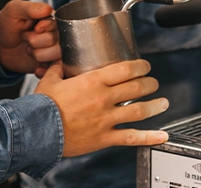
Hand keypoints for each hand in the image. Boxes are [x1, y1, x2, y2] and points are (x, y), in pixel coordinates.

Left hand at [0, 0, 59, 77]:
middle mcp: (56, 34)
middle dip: (37, 42)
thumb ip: (30, 7)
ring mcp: (54, 50)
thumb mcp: (13, 10)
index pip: (59, 24)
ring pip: (57, 56)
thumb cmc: (6, 24)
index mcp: (51, 18)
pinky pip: (56, 70)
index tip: (35, 28)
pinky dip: (45, 71)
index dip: (45, 29)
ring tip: (28, 50)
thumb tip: (47, 9)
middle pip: (59, 41)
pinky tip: (35, 67)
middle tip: (25, 38)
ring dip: (39, 55)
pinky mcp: (50, 64)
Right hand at [35, 60, 169, 157]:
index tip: (145, 66)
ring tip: (163, 102)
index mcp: (93, 81)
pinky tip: (161, 135)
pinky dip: (149, 137)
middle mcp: (104, 98)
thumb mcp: (50, 80)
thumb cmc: (42, 106)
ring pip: (139, 110)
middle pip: (136, 88)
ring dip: (155, 105)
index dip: (141, 66)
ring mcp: (106, 119)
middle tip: (153, 82)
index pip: (126, 69)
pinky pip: (131, 137)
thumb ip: (59, 69)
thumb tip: (60, 61)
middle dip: (149, 83)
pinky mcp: (104, 138)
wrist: (37, 132)